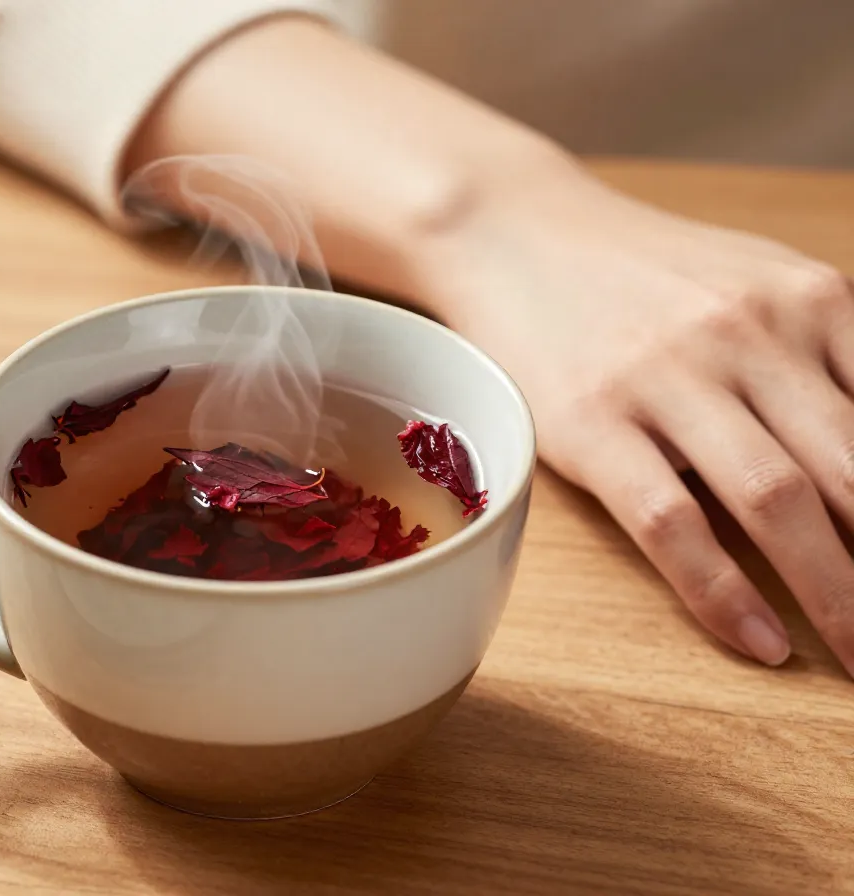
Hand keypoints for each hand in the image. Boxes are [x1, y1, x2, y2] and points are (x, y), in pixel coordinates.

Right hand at [427, 172, 853, 674]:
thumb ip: (836, 357)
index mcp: (812, 300)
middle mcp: (749, 333)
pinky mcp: (591, 422)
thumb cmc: (646, 273)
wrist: (518, 234)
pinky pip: (671, 522)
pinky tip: (759, 642)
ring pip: (776, 502)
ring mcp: (664, 377)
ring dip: (836, 597)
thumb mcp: (764, 284)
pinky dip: (722, 594)